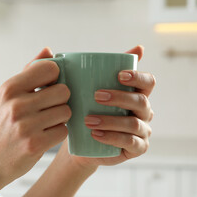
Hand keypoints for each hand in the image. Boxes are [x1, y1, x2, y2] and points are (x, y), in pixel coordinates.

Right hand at [0, 47, 71, 189]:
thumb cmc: (0, 125)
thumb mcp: (8, 96)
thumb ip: (30, 71)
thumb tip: (49, 50)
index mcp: (10, 87)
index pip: (51, 68)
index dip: (55, 78)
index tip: (50, 87)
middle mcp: (17, 104)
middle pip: (64, 91)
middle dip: (60, 100)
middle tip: (48, 109)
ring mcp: (26, 125)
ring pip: (66, 111)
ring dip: (60, 118)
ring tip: (45, 124)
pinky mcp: (35, 145)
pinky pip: (63, 131)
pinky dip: (57, 134)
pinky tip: (44, 136)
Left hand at [64, 45, 154, 169]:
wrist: (81, 141)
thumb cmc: (85, 111)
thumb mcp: (82, 92)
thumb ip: (73, 72)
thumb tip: (49, 48)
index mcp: (136, 94)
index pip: (148, 82)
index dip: (138, 76)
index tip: (119, 74)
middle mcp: (144, 112)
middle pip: (141, 101)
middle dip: (120, 97)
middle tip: (96, 96)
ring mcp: (143, 131)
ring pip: (133, 123)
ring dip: (111, 120)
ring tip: (88, 120)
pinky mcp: (137, 148)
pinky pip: (129, 142)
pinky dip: (112, 137)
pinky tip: (95, 134)